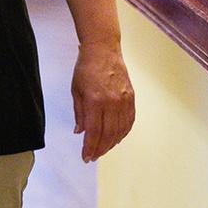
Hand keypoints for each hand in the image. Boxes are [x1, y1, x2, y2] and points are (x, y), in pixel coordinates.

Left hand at [71, 43, 133, 161]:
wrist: (103, 50)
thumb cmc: (85, 69)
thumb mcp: (76, 90)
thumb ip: (79, 113)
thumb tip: (80, 132)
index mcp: (95, 101)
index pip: (93, 131)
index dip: (90, 147)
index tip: (86, 157)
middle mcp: (112, 103)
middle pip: (108, 134)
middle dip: (100, 148)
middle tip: (93, 156)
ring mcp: (124, 101)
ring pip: (120, 130)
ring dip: (112, 143)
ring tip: (103, 149)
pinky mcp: (131, 98)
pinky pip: (129, 121)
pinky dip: (123, 133)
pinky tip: (116, 138)